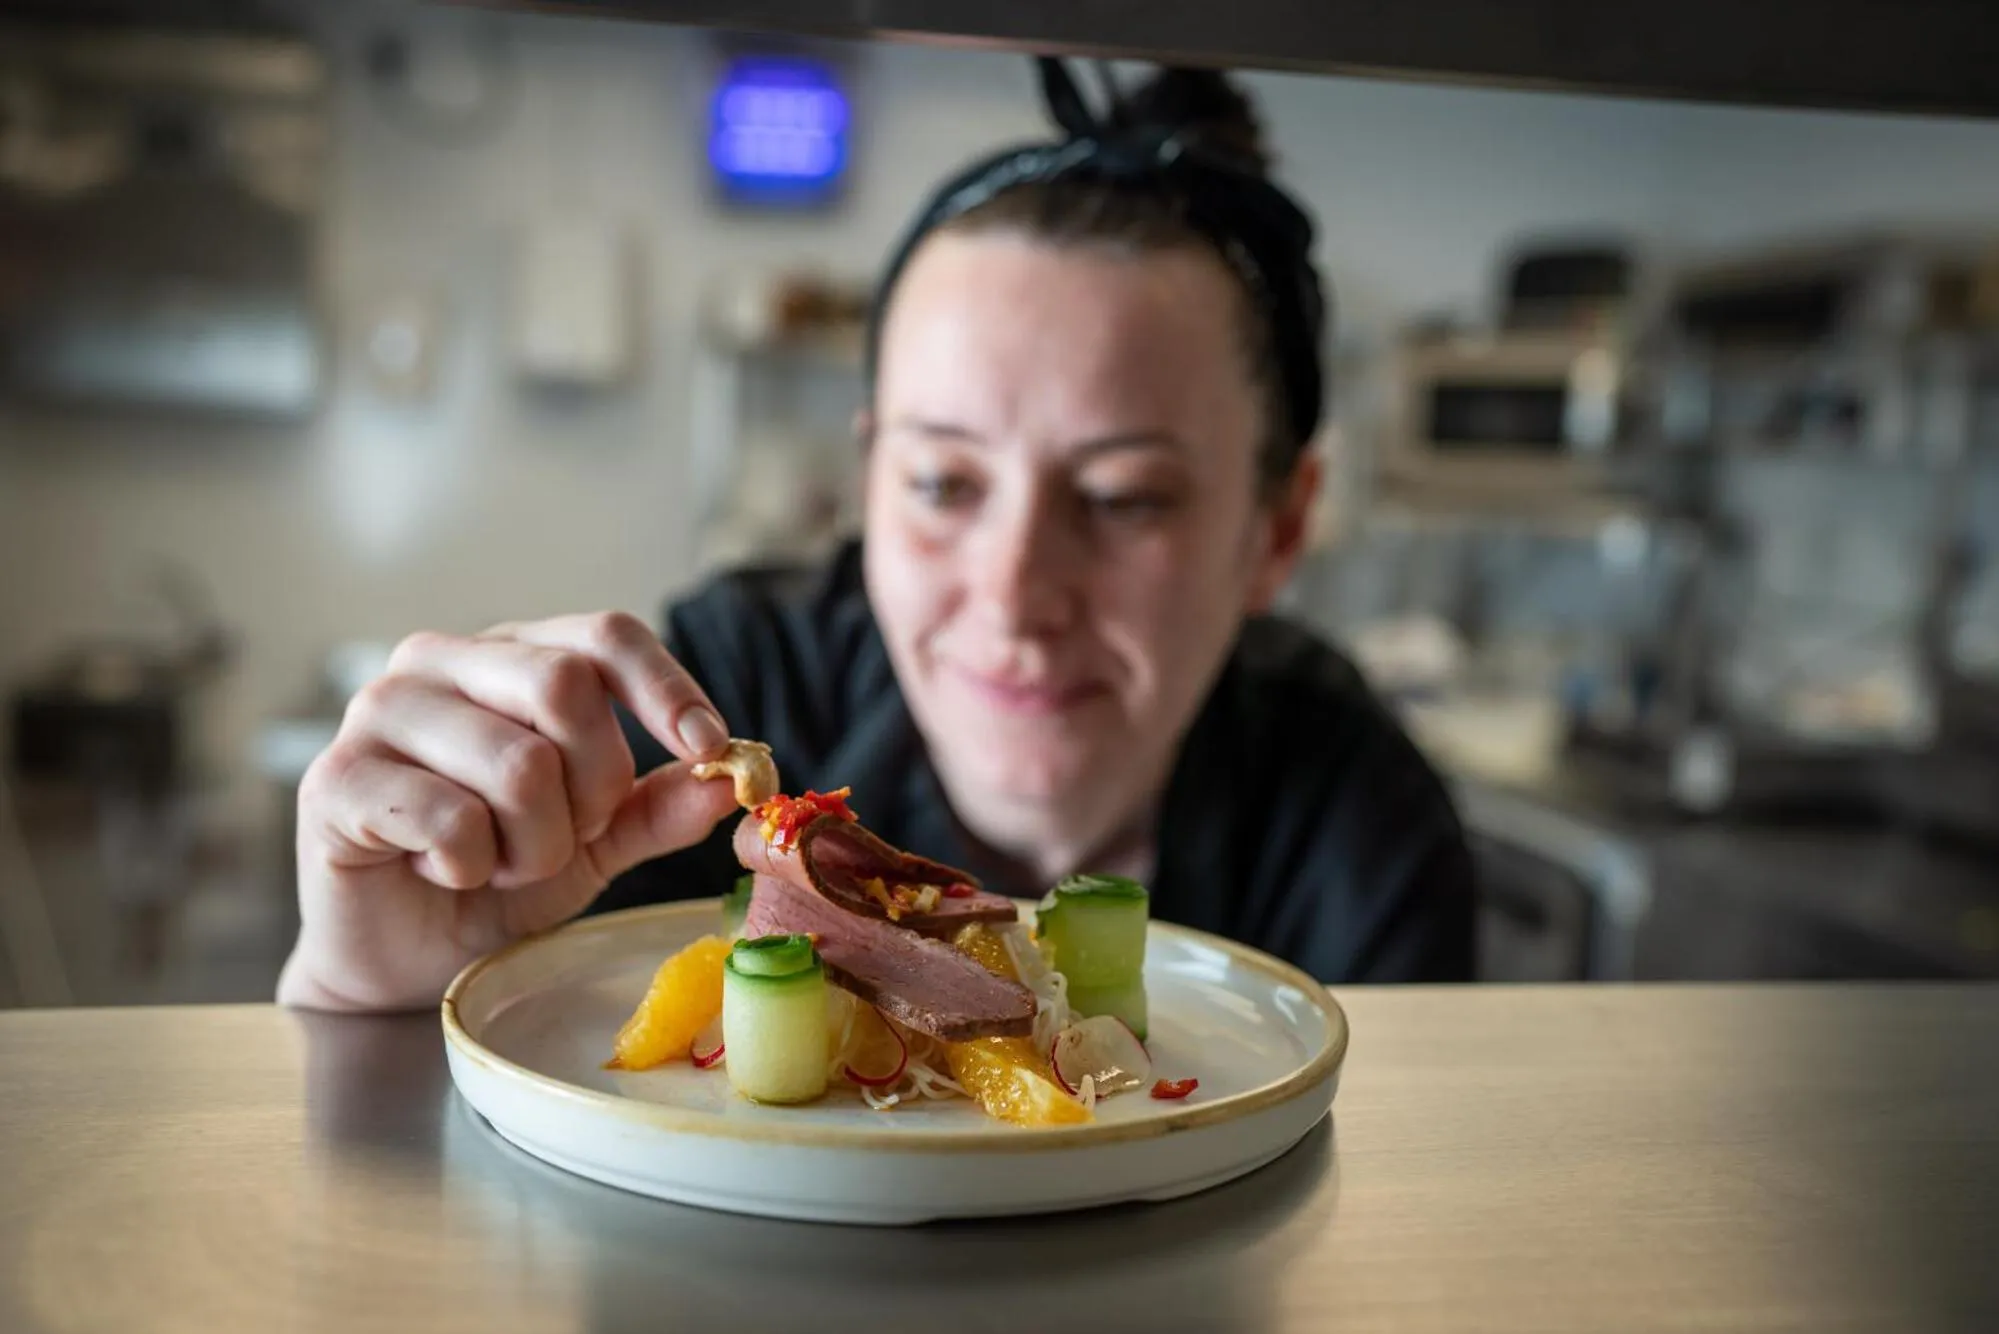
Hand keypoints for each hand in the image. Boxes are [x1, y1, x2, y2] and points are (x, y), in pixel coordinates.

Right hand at [278, 612, 742, 1011]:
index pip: (605, 634)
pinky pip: (449, 818)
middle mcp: (440, 662)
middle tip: (569, 837)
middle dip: (594, 785)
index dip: (667, 687)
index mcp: (510, 656)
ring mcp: (378, 712)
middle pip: (565, 687)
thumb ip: (657, 804)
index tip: (710, 748)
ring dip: (535, 843)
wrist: (406, 960)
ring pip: (517, 764)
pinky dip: (472, 865)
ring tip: (502, 864)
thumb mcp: (599, 841)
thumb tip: (732, 774)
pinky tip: (447, 873)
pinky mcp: (334, 780)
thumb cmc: (497, 880)